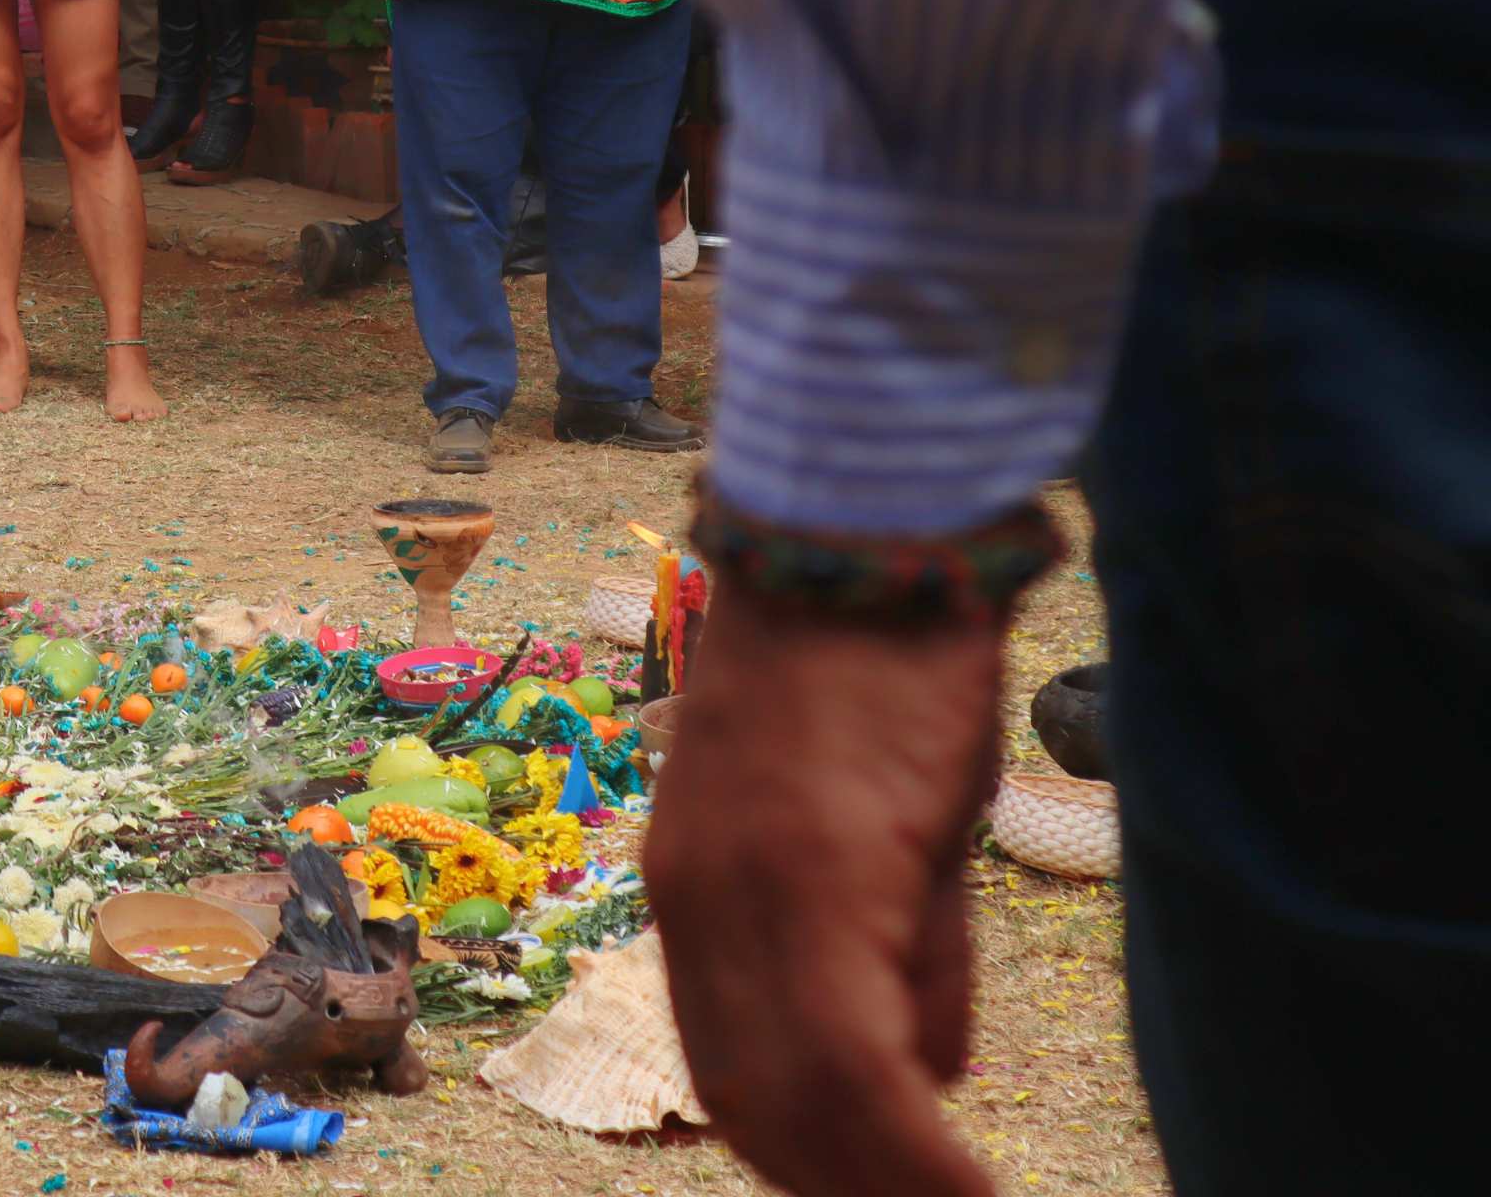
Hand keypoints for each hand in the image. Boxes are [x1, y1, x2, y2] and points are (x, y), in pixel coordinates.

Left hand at [644, 586, 1002, 1196]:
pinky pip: (858, 1059)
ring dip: (885, 1185)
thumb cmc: (881, 667)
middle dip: (843, 1187)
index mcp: (696, 892)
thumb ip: (907, 952)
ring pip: (802, 1099)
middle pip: (756, 1104)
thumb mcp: (891, 829)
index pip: (734, 1071)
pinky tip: (968, 1188)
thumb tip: (933, 1069)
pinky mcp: (821, 871)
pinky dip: (912, 1146)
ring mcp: (750, 889)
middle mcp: (699, 902)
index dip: (806, 1158)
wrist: (867, 534)